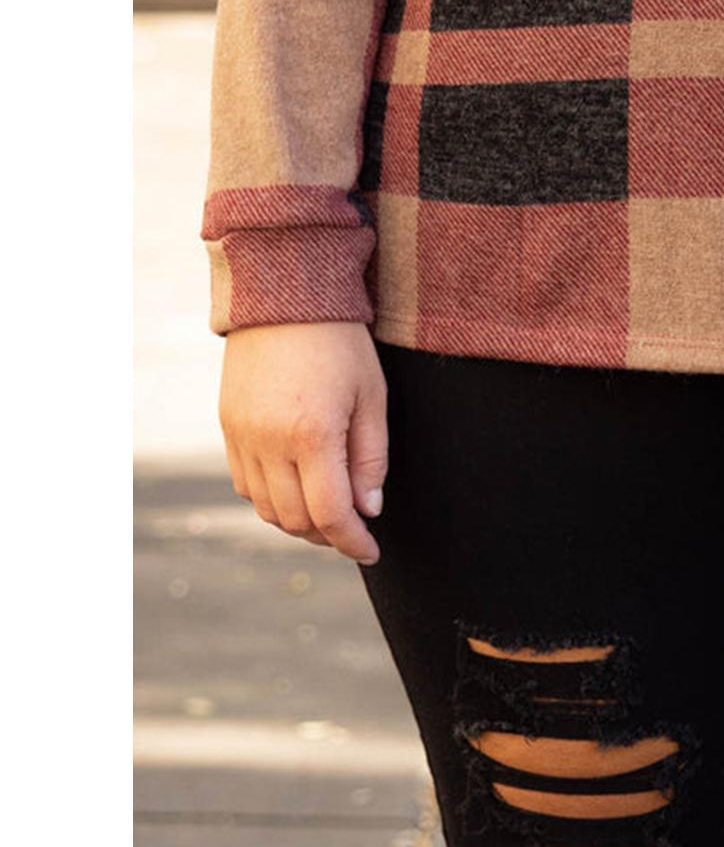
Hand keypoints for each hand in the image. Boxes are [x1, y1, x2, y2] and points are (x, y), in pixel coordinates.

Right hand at [218, 321, 388, 565]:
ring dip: (297, 521)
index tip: (371, 550)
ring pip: (265, 508)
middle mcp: (269, 442)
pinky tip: (296, 487)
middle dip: (327, 534)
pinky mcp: (228, 427)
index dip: (353, 541)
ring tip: (327, 512)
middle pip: (295, 519)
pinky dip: (271, 498)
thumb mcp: (372, 395)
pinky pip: (245, 484)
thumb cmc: (339, 342)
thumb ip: (370, 457)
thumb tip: (369, 509)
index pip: (330, 513)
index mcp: (311, 434)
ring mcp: (242, 436)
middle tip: (353, 529)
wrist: (285, 296)